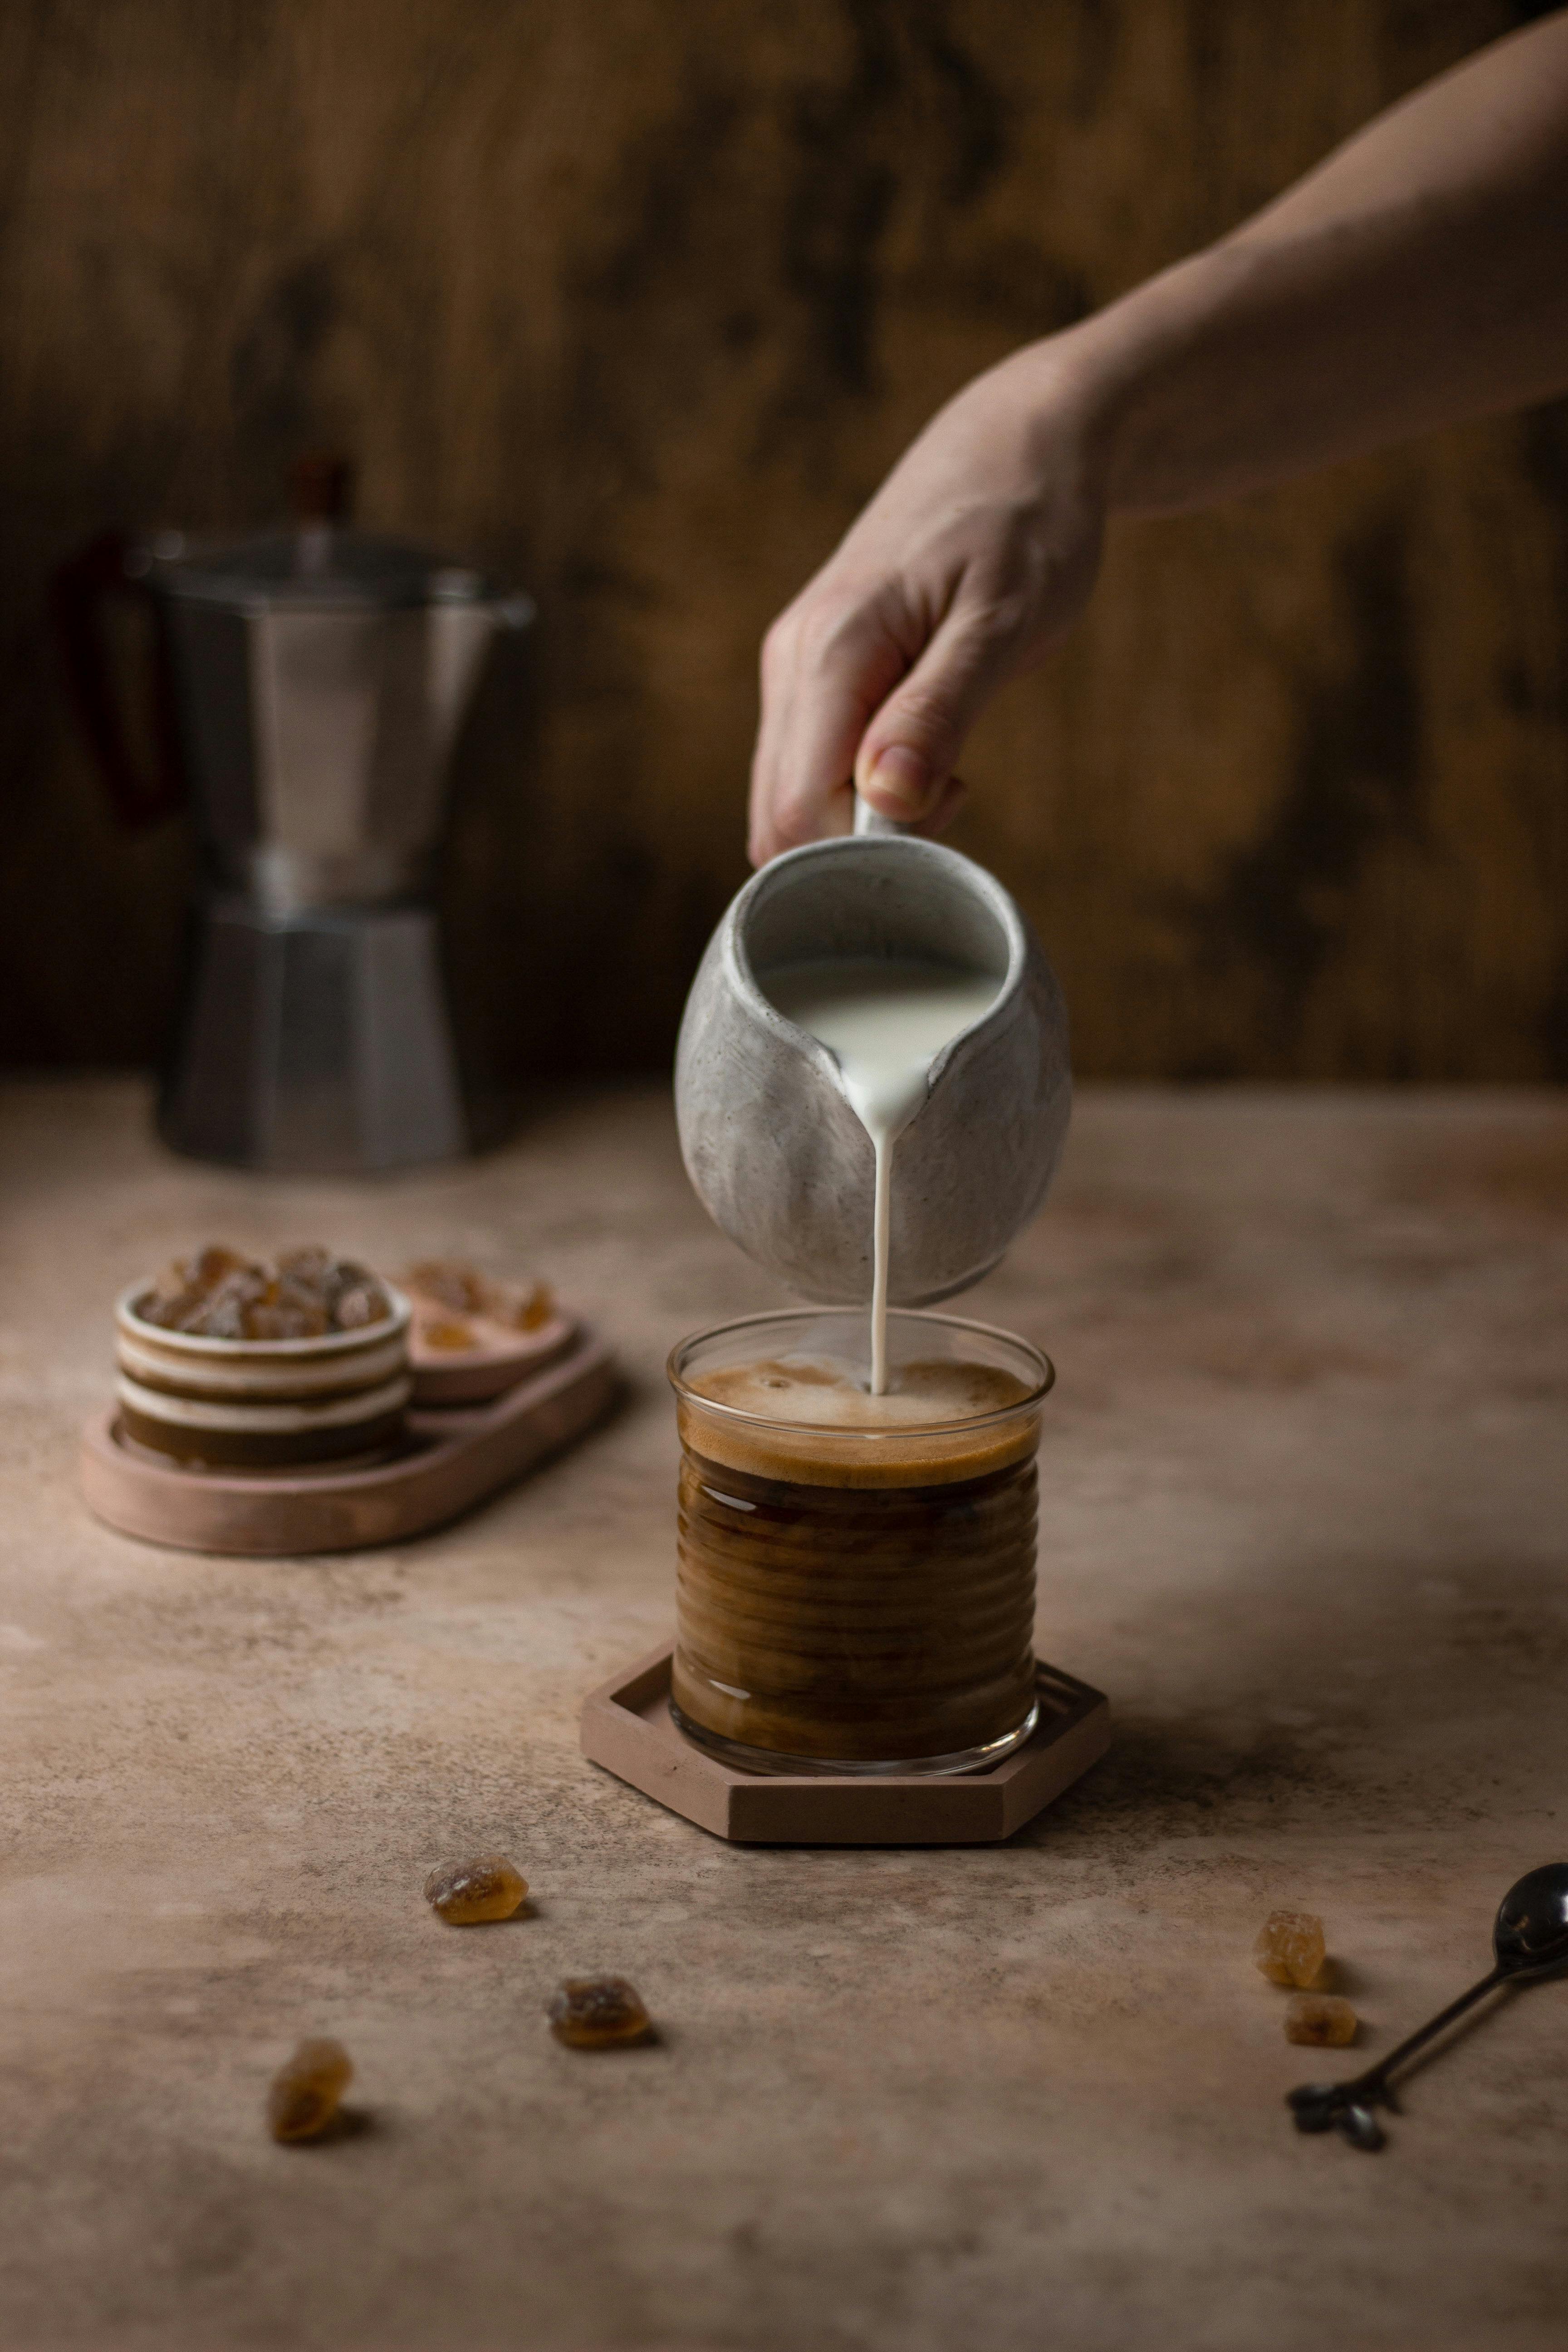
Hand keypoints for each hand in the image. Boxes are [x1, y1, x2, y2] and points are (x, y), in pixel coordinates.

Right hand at [748, 344, 1109, 863]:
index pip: (799, 809)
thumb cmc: (1027, 528)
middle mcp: (792, 660)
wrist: (1019, 445)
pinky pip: (810, 764)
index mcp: (830, 651)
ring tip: (949, 770)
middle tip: (956, 798)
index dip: (865, 849)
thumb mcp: (1002, 623)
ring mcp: (795, 664)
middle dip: (860, 844)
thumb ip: (939, 712)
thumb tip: (884, 799)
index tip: (952, 812)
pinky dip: (861, 790)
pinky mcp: (812, 670)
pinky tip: (926, 754)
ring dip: (863, 819)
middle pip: (780, 815)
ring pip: (790, 796)